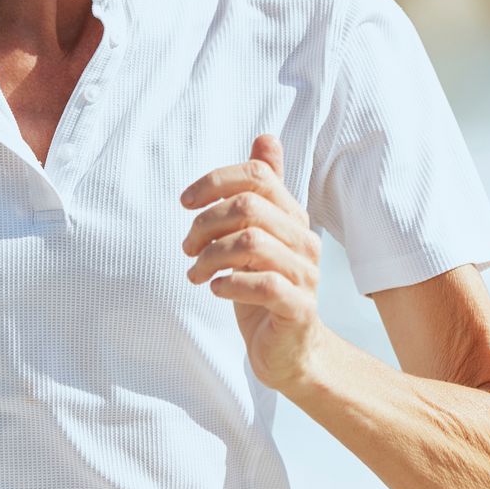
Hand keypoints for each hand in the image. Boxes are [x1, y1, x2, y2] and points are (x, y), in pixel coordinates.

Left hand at [180, 133, 328, 395]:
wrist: (289, 351)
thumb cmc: (264, 289)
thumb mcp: (257, 235)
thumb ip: (263, 190)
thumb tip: (265, 137)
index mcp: (293, 217)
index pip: (258, 177)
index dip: (216, 181)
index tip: (185, 202)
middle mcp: (304, 240)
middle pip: (249, 207)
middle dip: (206, 223)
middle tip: (186, 247)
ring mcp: (305, 275)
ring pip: (251, 243)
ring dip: (210, 256)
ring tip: (194, 273)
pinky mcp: (298, 308)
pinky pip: (264, 284)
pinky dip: (229, 284)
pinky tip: (214, 289)